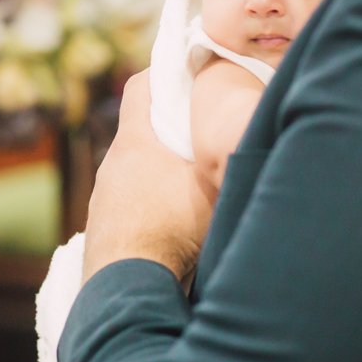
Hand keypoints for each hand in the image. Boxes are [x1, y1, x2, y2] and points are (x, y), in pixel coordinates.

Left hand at [82, 72, 215, 283]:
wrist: (126, 288)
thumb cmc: (169, 228)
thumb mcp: (211, 183)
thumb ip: (229, 152)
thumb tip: (257, 126)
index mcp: (135, 142)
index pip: (140, 86)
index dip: (164, 73)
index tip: (189, 73)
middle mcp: (112, 165)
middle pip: (140, 129)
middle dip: (169, 126)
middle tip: (203, 130)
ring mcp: (105, 199)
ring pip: (136, 169)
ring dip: (160, 170)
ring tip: (193, 182)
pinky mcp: (105, 230)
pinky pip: (130, 202)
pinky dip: (151, 202)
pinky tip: (175, 220)